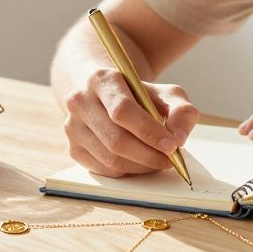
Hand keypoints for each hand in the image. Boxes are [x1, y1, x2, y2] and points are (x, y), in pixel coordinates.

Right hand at [62, 68, 199, 177]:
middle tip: (170, 159)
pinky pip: (104, 169)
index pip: (122, 110)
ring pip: (110, 159)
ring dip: (141, 166)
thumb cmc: (138, 95)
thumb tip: (178, 138)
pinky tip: (141, 162)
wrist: (104, 94)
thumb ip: (180, 111)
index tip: (172, 146)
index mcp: (101, 80)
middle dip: (148, 155)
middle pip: (115, 139)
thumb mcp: (165, 93)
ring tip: (158, 160)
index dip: (149, 131)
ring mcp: (72, 127)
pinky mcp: (73, 148)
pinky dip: (128, 171)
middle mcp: (80, 101)